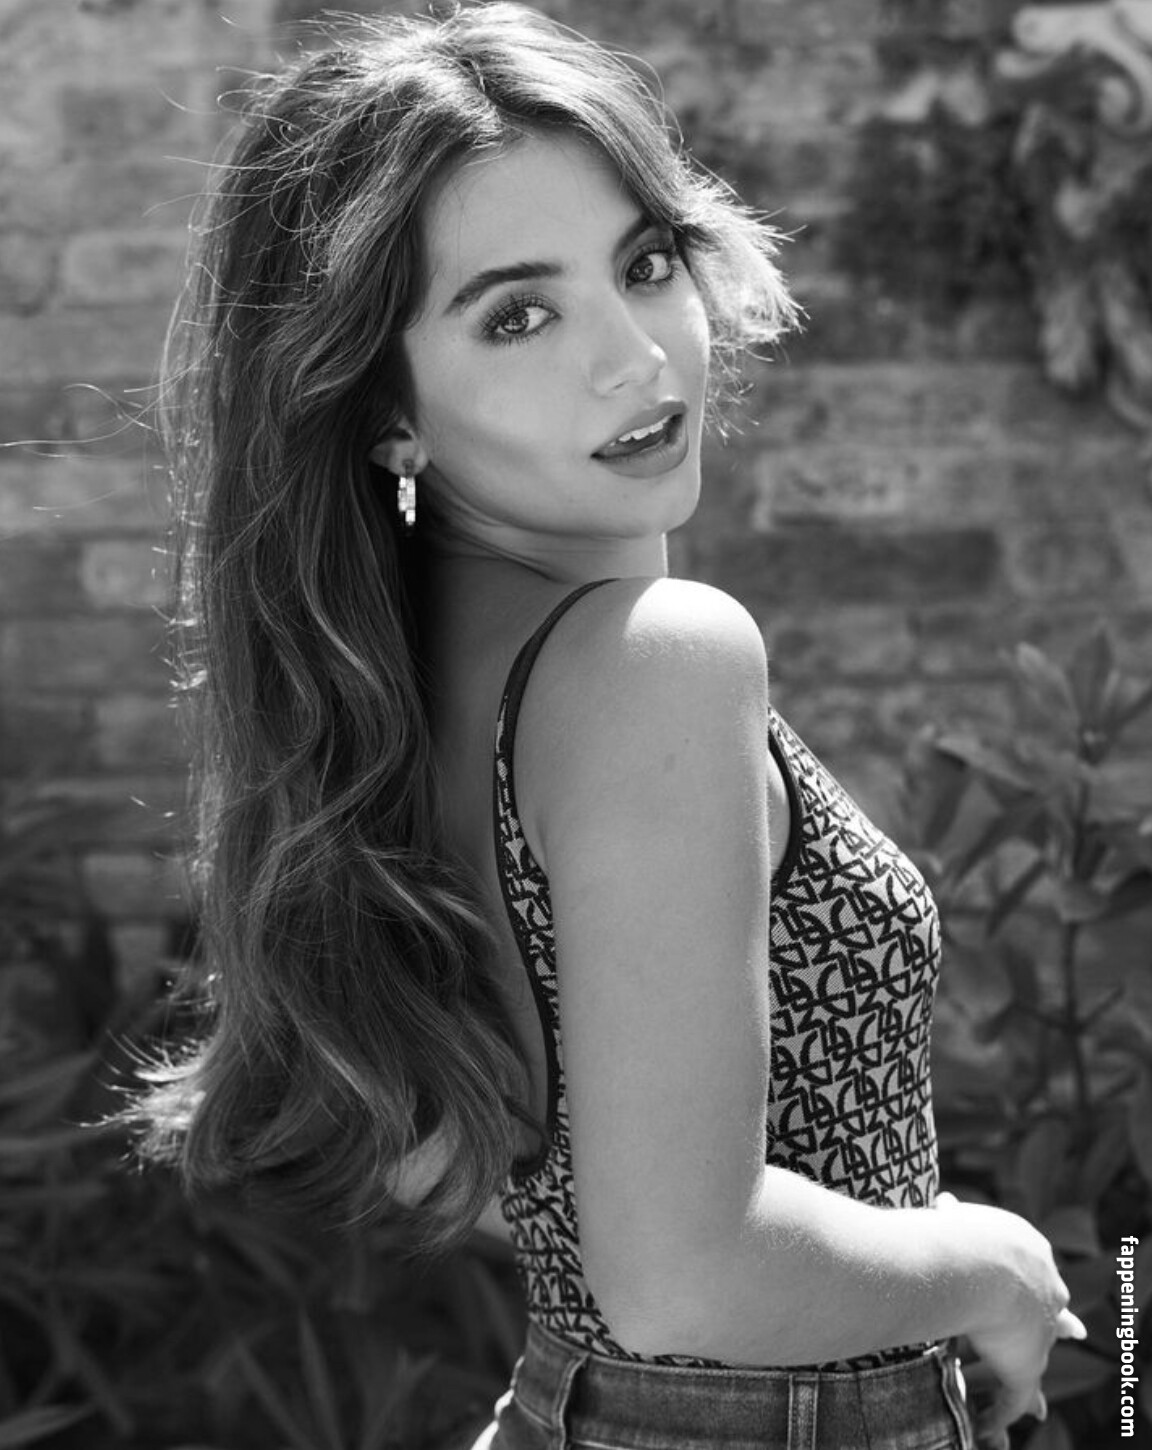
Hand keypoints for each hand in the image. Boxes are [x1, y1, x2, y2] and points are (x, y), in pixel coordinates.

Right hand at [934, 1192, 1086, 1448]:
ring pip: (1042, 1350)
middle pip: (1053, 1306)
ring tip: (1040, 1397)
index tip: (1049, 1286)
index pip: (1038, 1268)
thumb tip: (943, 1203)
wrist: (976, 1261)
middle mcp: (1044, 1285)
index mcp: (1029, 1250)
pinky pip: (1016, 1393)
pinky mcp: (1027, 1361)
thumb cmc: (959, 1234)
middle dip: (1060, 1319)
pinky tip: (996, 1423)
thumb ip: (953, 1217)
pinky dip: (1005, 1409)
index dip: (1039, 1279)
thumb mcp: (957, 1218)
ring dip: (1036, 1369)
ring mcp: (1040, 1324)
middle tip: (1073, 1328)